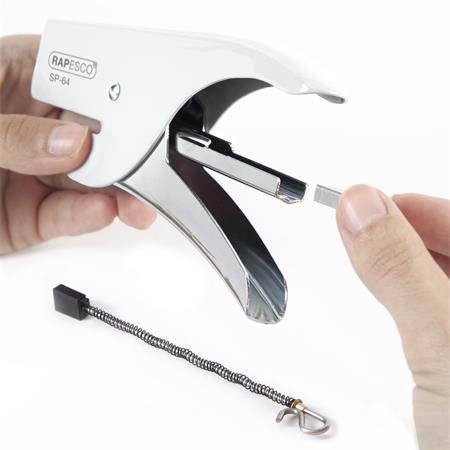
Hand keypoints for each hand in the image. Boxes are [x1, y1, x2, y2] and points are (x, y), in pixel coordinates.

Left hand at [0, 35, 156, 254]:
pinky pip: (69, 213)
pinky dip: (87, 214)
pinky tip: (103, 210)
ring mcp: (37, 170)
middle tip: (146, 170)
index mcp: (19, 76)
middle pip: (96, 135)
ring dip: (117, 191)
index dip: (116, 98)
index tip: (141, 117)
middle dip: (125, 155)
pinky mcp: (33, 212)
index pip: (82, 80)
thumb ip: (13, 133)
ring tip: (135, 201)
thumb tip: (72, 141)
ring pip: (90, 180)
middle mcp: (36, 124)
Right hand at [336, 185, 448, 449]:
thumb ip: (399, 270)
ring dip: (409, 266)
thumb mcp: (445, 346)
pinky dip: (416, 298)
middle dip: (409, 235)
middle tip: (362, 230)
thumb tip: (361, 206)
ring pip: (448, 279)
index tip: (368, 205)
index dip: (419, 207)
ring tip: (375, 261)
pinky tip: (401, 300)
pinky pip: (443, 310)